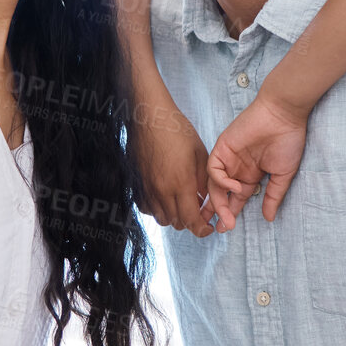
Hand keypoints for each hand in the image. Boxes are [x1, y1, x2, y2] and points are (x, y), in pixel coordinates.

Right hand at [129, 97, 217, 237]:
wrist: (150, 117)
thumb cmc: (176, 130)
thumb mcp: (200, 154)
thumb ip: (204, 181)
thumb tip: (206, 199)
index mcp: (181, 183)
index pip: (191, 220)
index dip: (201, 229)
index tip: (207, 227)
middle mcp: (162, 191)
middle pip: (177, 223)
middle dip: (190, 222)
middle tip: (198, 212)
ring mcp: (147, 188)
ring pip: (161, 218)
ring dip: (174, 217)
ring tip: (182, 204)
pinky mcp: (138, 184)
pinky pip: (146, 208)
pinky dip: (157, 209)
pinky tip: (165, 198)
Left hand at [207, 92, 310, 231]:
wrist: (283, 115)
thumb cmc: (287, 141)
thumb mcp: (283, 175)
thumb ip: (273, 196)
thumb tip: (269, 218)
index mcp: (249, 176)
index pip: (234, 199)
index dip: (230, 214)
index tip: (227, 229)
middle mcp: (236, 168)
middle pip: (220, 195)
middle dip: (220, 212)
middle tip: (223, 227)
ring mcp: (228, 158)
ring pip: (213, 185)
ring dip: (218, 202)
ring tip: (226, 216)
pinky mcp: (222, 147)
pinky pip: (213, 169)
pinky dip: (221, 181)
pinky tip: (236, 186)